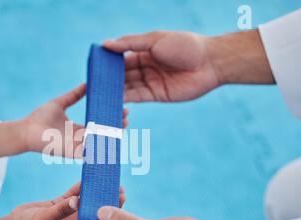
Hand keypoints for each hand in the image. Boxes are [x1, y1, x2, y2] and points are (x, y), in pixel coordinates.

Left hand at [0, 84, 127, 157]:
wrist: (26, 130)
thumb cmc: (40, 118)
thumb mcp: (59, 103)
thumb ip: (73, 96)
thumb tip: (86, 84)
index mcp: (78, 128)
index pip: (99, 124)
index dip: (111, 117)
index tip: (121, 107)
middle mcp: (80, 139)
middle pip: (103, 133)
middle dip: (117, 125)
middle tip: (126, 115)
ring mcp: (78, 147)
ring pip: (101, 142)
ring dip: (113, 134)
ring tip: (123, 123)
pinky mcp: (74, 153)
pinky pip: (92, 151)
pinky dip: (102, 146)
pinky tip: (113, 136)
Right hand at [0, 182, 125, 219]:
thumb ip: (61, 209)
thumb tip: (78, 200)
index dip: (108, 218)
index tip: (120, 206)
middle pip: (94, 213)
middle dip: (106, 202)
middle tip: (120, 189)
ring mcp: (67, 214)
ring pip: (85, 202)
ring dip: (95, 193)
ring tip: (108, 181)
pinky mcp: (59, 205)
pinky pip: (73, 194)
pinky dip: (80, 187)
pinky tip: (89, 178)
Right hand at [104, 29, 273, 102]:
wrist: (209, 63)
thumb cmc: (185, 46)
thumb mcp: (155, 40)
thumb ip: (130, 43)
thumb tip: (106, 44)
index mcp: (144, 51)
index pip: (121, 58)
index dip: (107, 62)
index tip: (92, 66)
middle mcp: (145, 67)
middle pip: (122, 74)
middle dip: (107, 78)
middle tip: (90, 83)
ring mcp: (150, 82)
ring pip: (126, 86)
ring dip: (113, 90)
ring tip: (97, 93)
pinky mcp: (156, 95)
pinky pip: (136, 97)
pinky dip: (124, 98)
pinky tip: (112, 98)